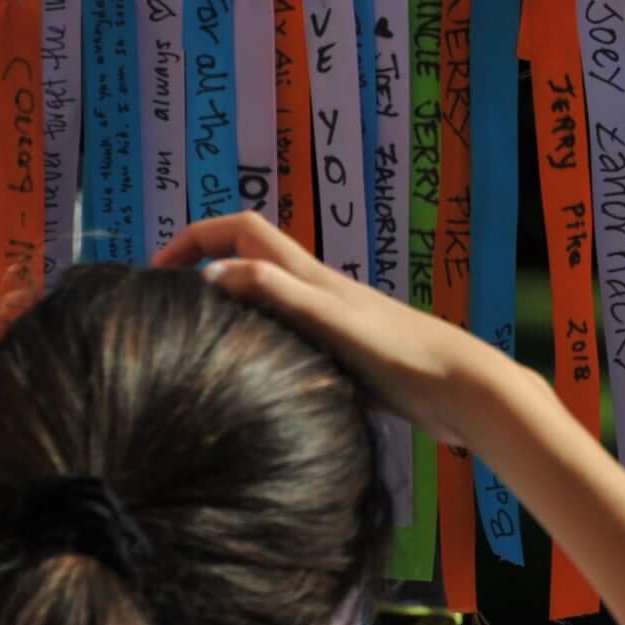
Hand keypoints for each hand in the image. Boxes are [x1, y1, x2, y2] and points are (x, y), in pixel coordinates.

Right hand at [152, 213, 525, 445]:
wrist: (467, 393)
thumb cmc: (406, 357)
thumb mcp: (334, 322)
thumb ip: (280, 295)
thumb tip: (215, 275)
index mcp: (312, 278)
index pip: (241, 231)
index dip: (195, 239)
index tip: (157, 272)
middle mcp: (322, 296)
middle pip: (253, 261)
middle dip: (207, 269)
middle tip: (170, 308)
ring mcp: (338, 328)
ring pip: (273, 305)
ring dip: (236, 312)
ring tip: (200, 348)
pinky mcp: (353, 363)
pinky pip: (296, 346)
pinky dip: (268, 352)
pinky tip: (255, 390)